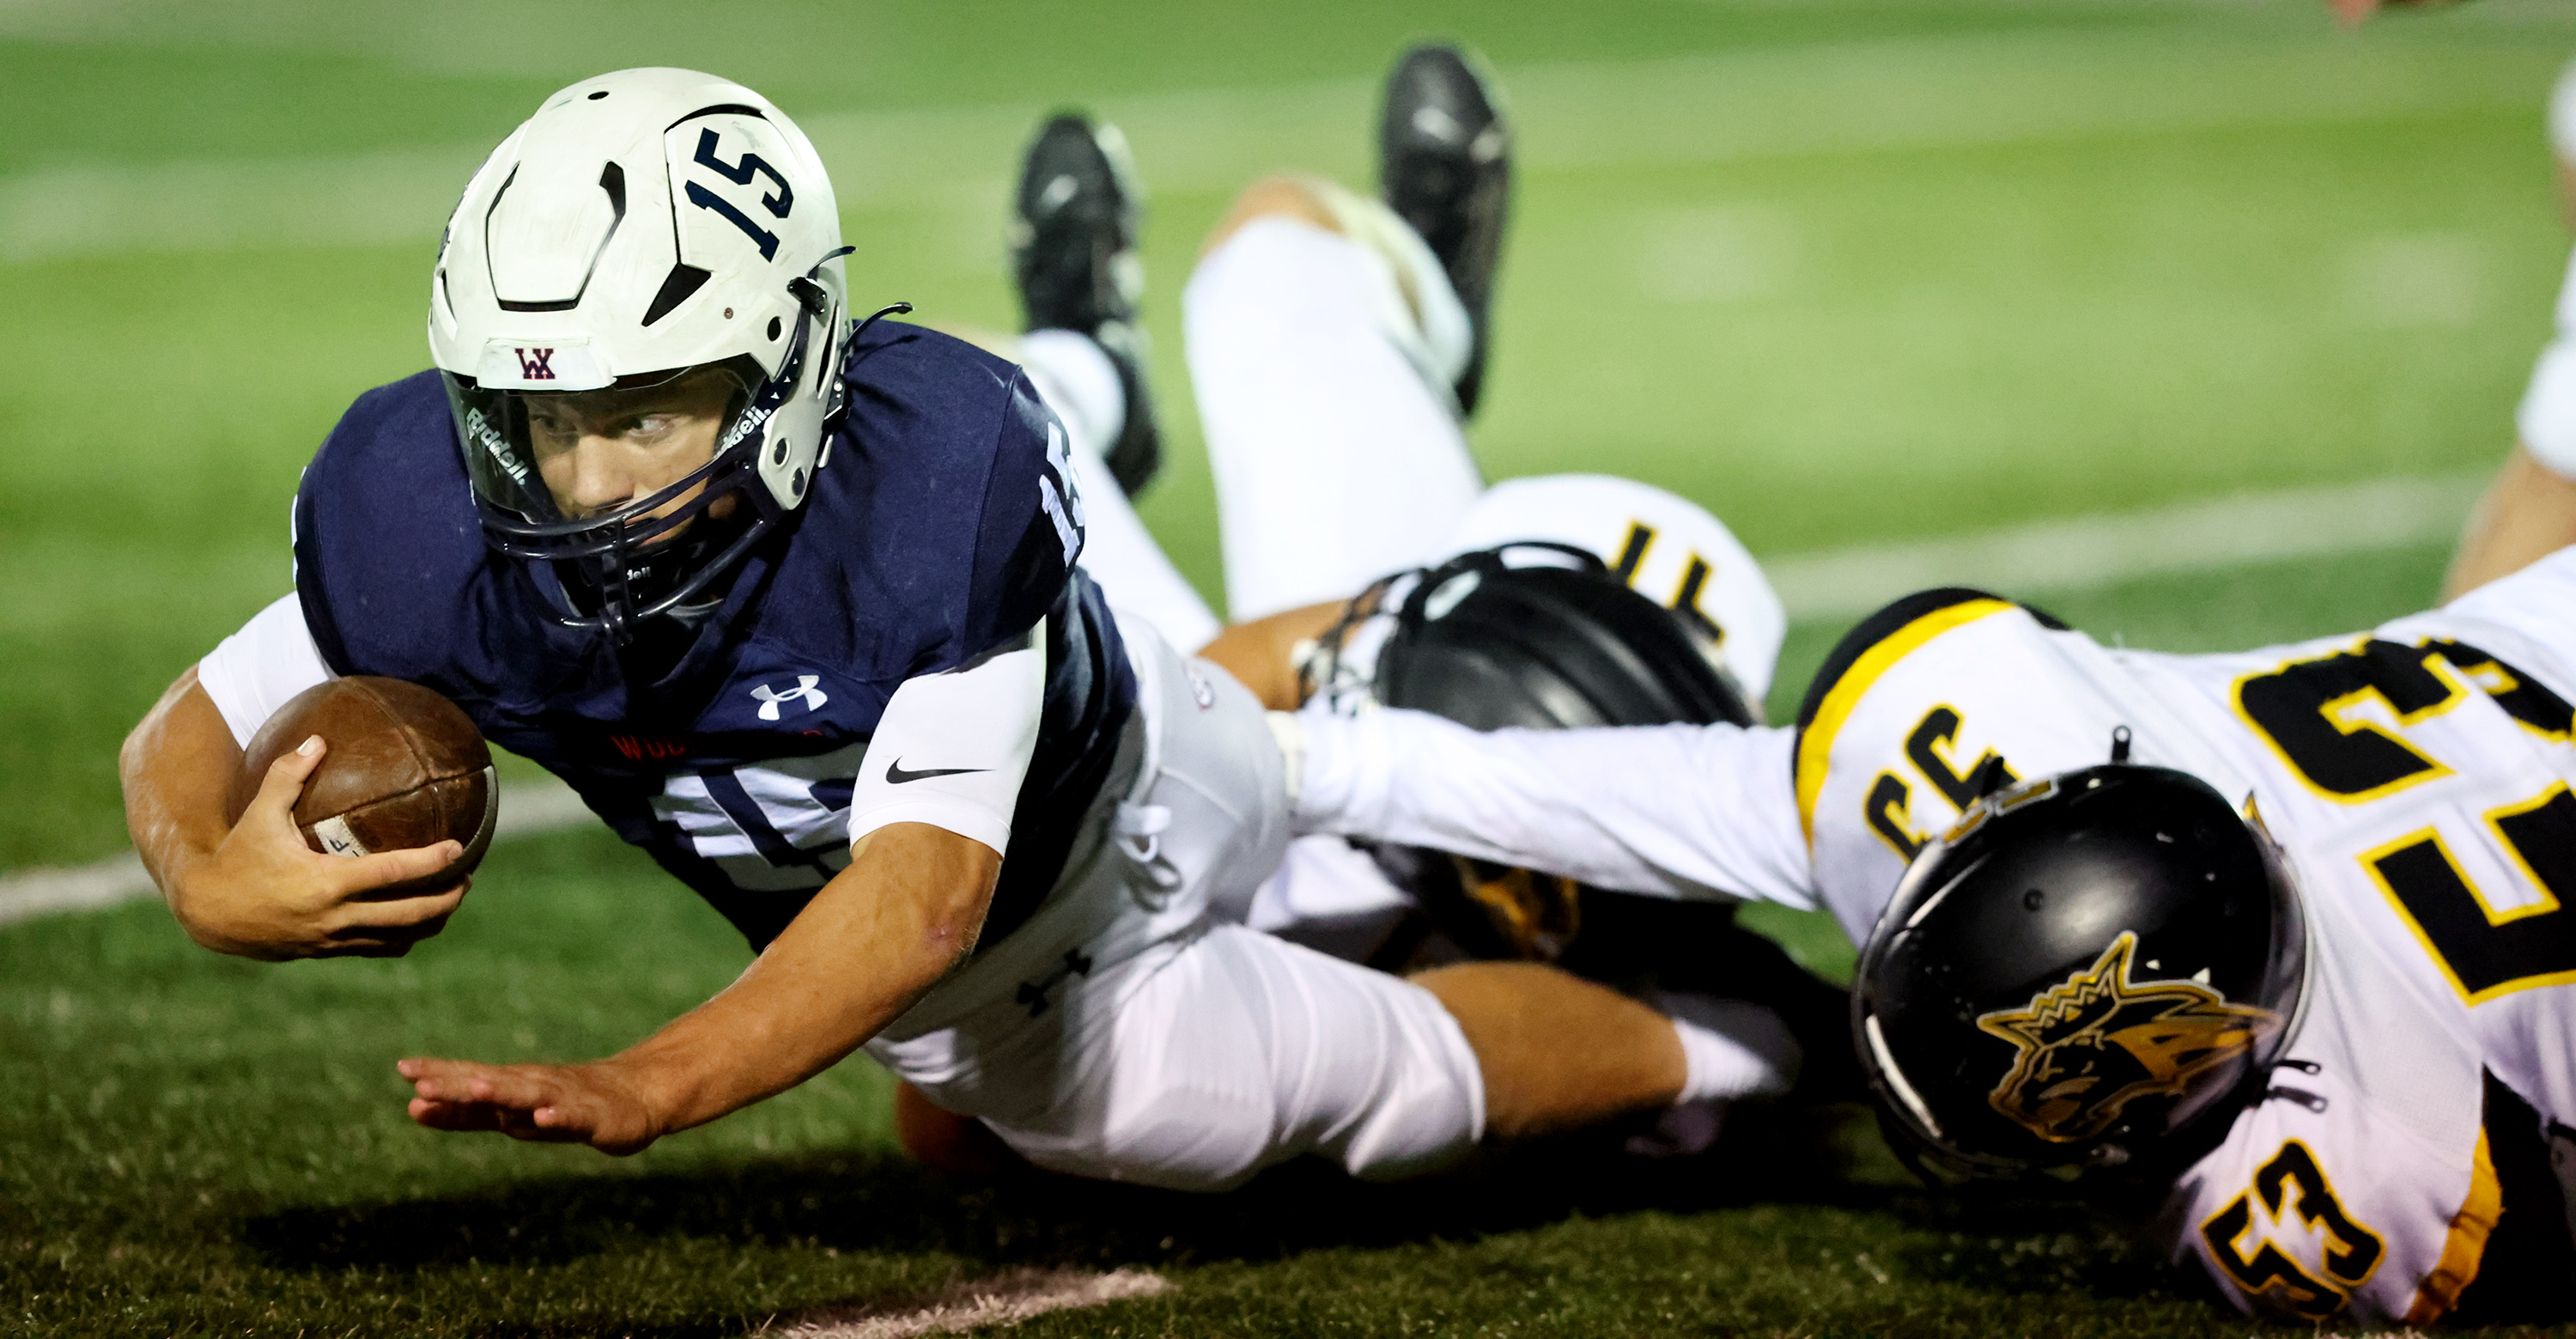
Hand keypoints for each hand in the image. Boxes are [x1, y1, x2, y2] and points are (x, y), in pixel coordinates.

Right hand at [173, 735, 467, 959]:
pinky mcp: (326, 952)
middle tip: (467, 879)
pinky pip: (375, 949)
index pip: (393, 874)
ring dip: (429, 922)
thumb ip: (287, 775)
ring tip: (451, 901)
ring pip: (397, 939)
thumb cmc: (237, 857)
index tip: (459, 847)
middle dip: (445, 899)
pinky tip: (413, 922)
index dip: (431, 862)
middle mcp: (335, 917)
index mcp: (326, 883)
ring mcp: (332, 939)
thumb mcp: (259, 814)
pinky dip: (401, 937)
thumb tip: (316, 738)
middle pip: (408, 914)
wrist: (209, 914)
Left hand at [398, 1057, 662, 1155]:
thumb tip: (413, 1108)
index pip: (471, 1079)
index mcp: (513, 1086)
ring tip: (477, 1090)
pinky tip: (543, 1118)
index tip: (402, 1070)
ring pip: (530, 1095)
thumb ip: (467, 1113)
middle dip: (459, 1084)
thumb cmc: (565, 1104)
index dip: (440, 1076)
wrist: (636, 1096)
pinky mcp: (594, 1118)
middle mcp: (535, 1086)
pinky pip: (574, 1118)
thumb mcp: (511, 1112)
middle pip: (493, 1084)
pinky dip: (557, 1117)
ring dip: (504, 1092)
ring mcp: (565, 1100)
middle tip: (422, 1082)